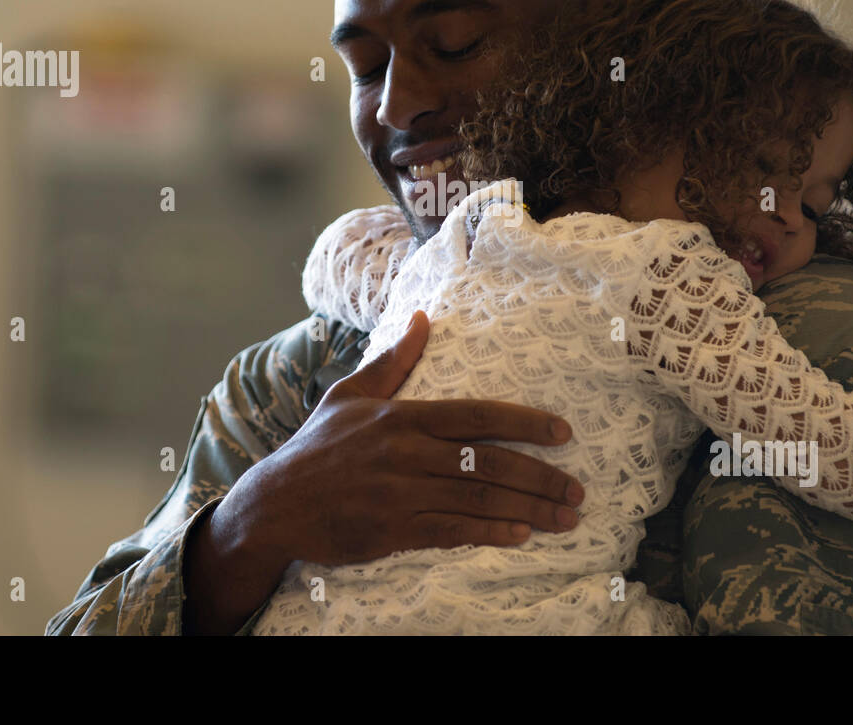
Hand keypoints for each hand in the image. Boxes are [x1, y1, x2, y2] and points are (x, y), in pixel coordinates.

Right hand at [237, 310, 585, 566]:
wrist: (275, 504)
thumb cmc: (316, 447)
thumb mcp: (350, 394)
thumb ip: (394, 362)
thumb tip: (424, 318)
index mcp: (402, 417)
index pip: (477, 416)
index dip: (524, 423)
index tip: (562, 433)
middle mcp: (407, 453)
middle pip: (488, 462)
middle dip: (541, 476)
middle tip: (577, 489)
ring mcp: (401, 494)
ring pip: (477, 500)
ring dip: (529, 509)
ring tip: (566, 517)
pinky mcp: (393, 531)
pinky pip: (452, 532)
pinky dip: (490, 533)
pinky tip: (521, 535)